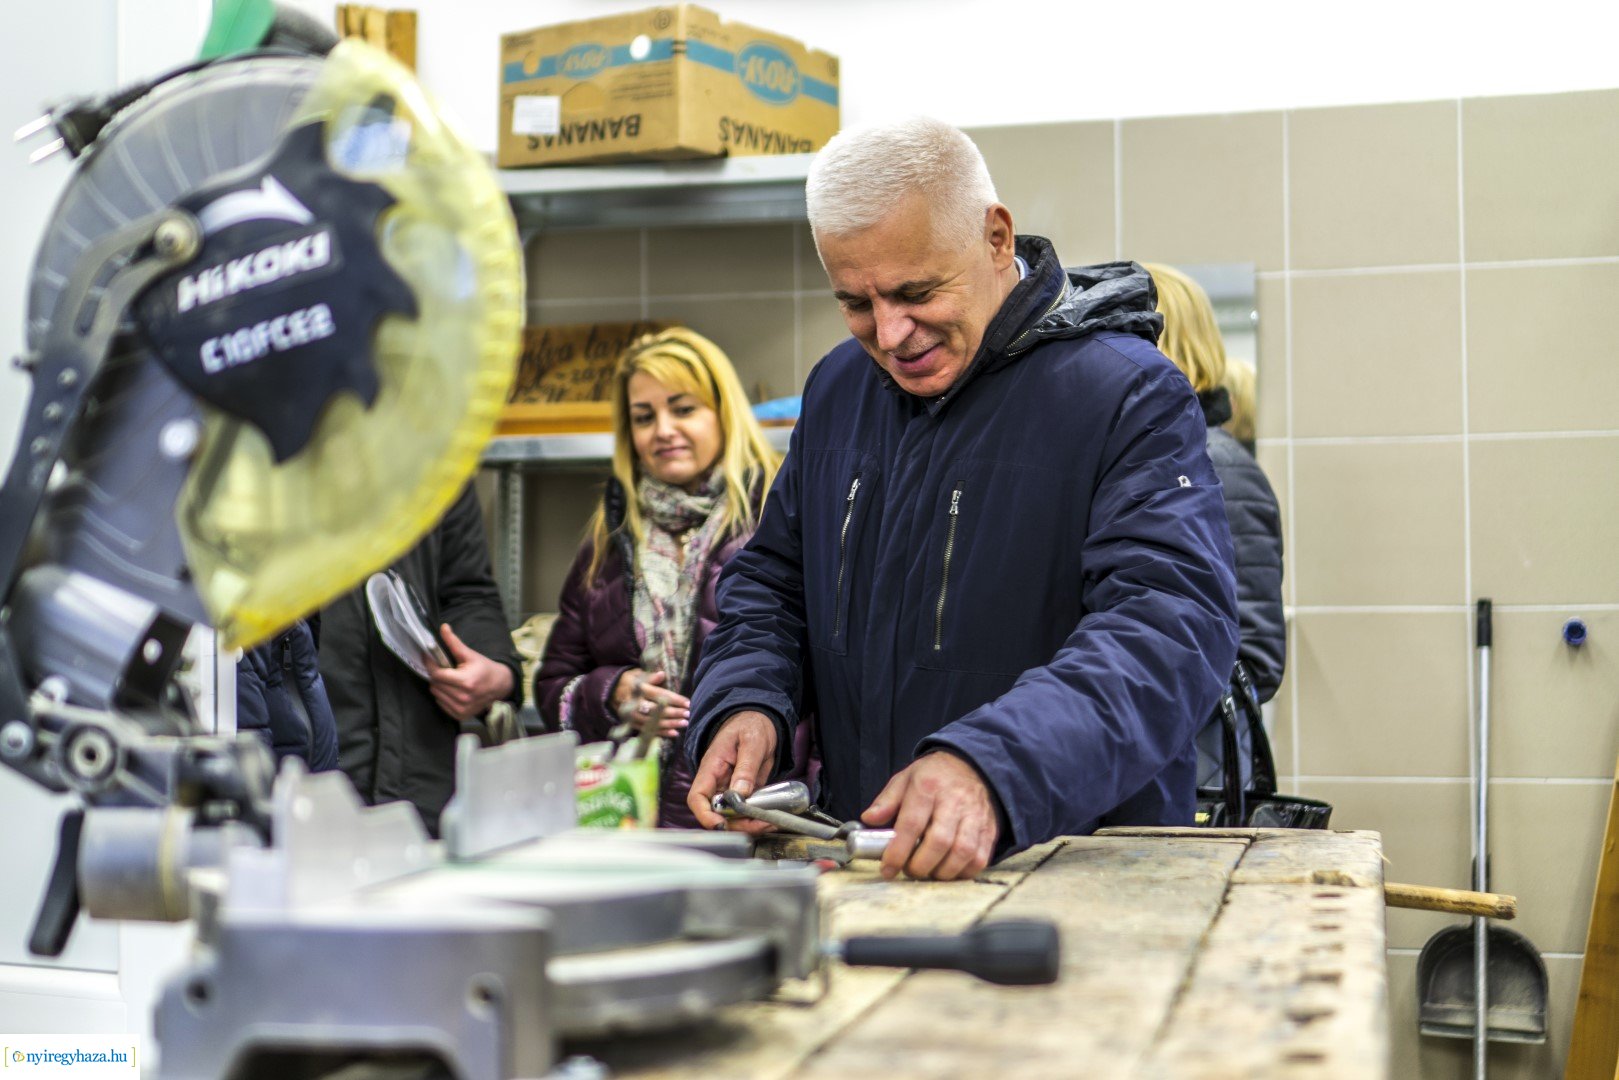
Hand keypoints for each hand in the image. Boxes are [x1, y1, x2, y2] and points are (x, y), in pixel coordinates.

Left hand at [427, 623, 515, 720]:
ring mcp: (461, 708)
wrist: (500, 686)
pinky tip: (452, 689)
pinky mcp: (460, 715)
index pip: (437, 675)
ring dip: (438, 685)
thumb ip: (454, 642)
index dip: (430, 665)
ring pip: (436, 694)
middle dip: (436, 674)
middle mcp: (463, 698)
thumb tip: (443, 628)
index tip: (428, 658)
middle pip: (435, 684)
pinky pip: (440, 703)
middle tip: (443, 668)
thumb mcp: (470, 655)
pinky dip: (442, 695)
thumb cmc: (485, 669)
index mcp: (466, 682)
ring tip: (449, 679)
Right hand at [615, 670, 689, 738]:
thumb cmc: (630, 681)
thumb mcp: (638, 674)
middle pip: (657, 710)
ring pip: (653, 722)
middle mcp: (635, 704)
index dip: (674, 699)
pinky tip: (674, 733)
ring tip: (684, 724)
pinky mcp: (632, 724)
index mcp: (638, 689)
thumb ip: (650, 677)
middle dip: (674, 713)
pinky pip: (648, 730)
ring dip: (670, 724)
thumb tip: (662, 675)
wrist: (611, 692)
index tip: (687, 703)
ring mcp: (632, 716)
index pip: (659, 695)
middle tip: (687, 714)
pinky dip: (661, 733)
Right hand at [687, 711, 777, 831]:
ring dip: (749, 824)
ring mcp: (730, 789)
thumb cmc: (750, 725)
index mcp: (712, 767)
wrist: (760, 720)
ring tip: (770, 822)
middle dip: (736, 824)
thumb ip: (746, 767)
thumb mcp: (752, 742)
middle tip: (760, 823)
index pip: (697, 797)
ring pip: (732, 816)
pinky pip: (746, 811)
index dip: (705, 814)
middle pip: (717, 813)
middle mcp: (717, 782)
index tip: (720, 825)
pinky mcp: (744, 792)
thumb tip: (740, 794)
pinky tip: (771, 818)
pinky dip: (757, 818)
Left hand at [861, 751, 998, 881]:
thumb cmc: (933, 777)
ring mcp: (975, 815)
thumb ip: (886, 801)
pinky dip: (963, 872)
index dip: (897, 851)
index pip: (911, 823)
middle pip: (939, 841)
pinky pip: (980, 858)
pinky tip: (949, 869)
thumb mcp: (905, 779)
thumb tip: (869, 819)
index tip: (888, 869)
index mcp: (928, 786)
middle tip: (909, 870)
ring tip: (928, 871)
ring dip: (942, 871)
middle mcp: (954, 801)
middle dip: (920, 865)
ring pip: (962, 852)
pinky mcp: (989, 828)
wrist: (972, 765)